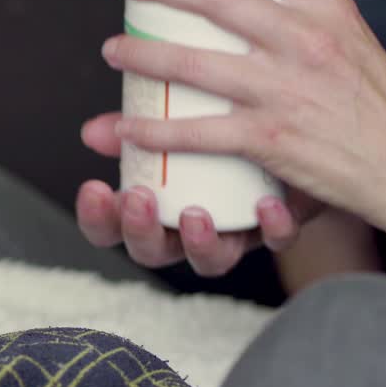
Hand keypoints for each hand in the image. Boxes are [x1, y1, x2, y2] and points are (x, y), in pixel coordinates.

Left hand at [78, 0, 385, 274]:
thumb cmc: (381, 108)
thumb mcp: (354, 41)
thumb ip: (306, 20)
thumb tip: (248, 8)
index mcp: (329, 6)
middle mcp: (304, 39)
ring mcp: (283, 89)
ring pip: (189, 61)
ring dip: (140, 53)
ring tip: (114, 49)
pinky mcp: (269, 138)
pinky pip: (195, 131)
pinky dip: (153, 131)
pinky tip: (128, 129)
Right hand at [78, 112, 316, 275]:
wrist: (292, 134)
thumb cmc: (220, 134)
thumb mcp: (173, 126)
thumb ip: (136, 127)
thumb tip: (94, 130)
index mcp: (155, 207)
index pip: (112, 227)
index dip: (98, 217)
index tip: (94, 188)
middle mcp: (189, 230)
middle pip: (153, 252)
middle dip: (140, 231)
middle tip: (138, 200)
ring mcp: (234, 234)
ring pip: (211, 260)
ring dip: (199, 244)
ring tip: (194, 216)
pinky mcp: (278, 226)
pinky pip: (276, 240)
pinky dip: (271, 227)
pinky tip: (266, 205)